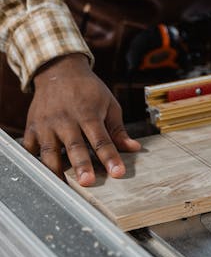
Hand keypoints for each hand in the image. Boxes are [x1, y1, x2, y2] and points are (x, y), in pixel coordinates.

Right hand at [23, 54, 140, 185]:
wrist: (59, 69)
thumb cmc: (88, 90)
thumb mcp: (109, 104)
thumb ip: (118, 130)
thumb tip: (134, 148)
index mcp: (88, 113)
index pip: (101, 140)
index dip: (110, 157)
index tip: (118, 173)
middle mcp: (66, 119)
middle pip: (74, 146)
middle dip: (81, 165)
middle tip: (88, 182)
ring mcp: (47, 124)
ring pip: (49, 150)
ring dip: (56, 169)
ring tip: (63, 186)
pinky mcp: (32, 127)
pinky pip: (30, 147)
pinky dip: (34, 160)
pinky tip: (42, 175)